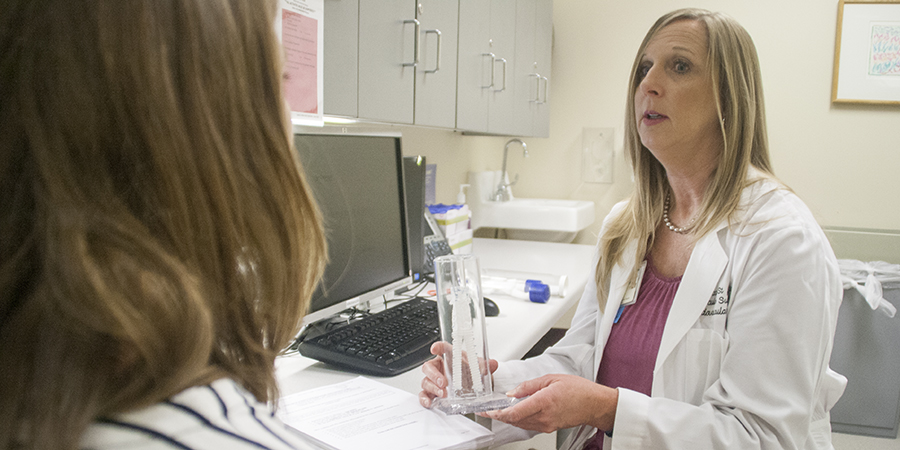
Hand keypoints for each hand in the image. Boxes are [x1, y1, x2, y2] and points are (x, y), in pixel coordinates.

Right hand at [419, 341, 498, 407]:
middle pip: (429, 367)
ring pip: (426, 381)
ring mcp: (434, 381)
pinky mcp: (432, 393)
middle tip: (443, 382)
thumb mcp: (478, 368)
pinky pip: (423, 395)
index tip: (435, 348)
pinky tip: (430, 402)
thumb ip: (484, 365)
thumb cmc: (469, 373)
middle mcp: (439, 368)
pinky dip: (425, 399)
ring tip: (444, 394)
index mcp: (449, 357)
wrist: (472, 387)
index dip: (438, 347)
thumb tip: (492, 364)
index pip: (442, 348)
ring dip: (433, 388)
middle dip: (434, 374)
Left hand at [480, 374, 617, 433]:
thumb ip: (529, 386)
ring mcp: (547, 424)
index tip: (488, 411)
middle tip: (488, 411)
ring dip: (508, 418)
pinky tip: (516, 413)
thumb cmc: (578, 390)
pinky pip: (529, 426)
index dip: (498, 413)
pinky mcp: (549, 428)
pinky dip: (519, 420)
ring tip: (499, 411)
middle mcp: (544, 416)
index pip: (515, 412)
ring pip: (520, 424)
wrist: (594, 404)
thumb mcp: (551, 378)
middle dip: (499, 416)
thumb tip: (513, 392)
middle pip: (514, 420)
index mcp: (544, 401)